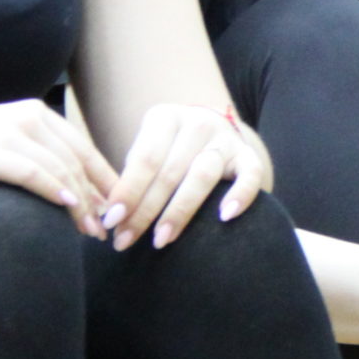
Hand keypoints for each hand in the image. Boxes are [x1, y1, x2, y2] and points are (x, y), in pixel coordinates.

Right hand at [0, 99, 119, 235]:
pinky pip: (30, 172)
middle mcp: (25, 117)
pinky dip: (53, 190)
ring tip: (90, 230)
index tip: (120, 207)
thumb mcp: (4, 146)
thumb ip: (39, 158)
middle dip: (96, 197)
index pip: (82, 149)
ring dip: (79, 203)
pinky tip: (67, 207)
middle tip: (106, 228)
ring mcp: (5, 133)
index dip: (105, 180)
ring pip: (58, 169)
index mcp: (34, 114)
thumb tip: (77, 191)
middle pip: (75, 161)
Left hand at [100, 104, 269, 251]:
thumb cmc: (168, 152)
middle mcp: (197, 123)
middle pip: (169, 171)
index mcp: (165, 118)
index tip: (111, 221)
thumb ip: (132, 179)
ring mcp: (225, 139)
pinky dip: (240, 195)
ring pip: (203, 174)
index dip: (127, 191)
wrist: (212, 133)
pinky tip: (225, 217)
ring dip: (179, 210)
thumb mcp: (147, 153)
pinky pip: (250, 175)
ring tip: (161, 239)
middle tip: (126, 240)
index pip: (145, 158)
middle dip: (145, 210)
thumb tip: (108, 217)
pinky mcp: (248, 156)